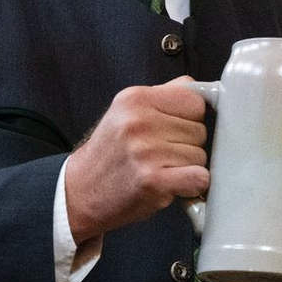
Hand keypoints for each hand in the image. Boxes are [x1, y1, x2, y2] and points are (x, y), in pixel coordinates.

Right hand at [65, 78, 208, 244]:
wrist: (79, 192)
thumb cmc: (110, 154)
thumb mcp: (127, 112)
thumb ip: (165, 96)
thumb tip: (202, 89)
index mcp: (136, 98)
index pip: (195, 102)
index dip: (191, 119)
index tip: (172, 131)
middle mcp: (139, 121)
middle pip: (200, 130)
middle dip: (187, 145)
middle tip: (159, 155)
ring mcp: (146, 151)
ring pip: (200, 155)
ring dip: (187, 167)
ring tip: (159, 170)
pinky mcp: (153, 180)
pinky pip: (199, 178)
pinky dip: (192, 185)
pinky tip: (173, 185)